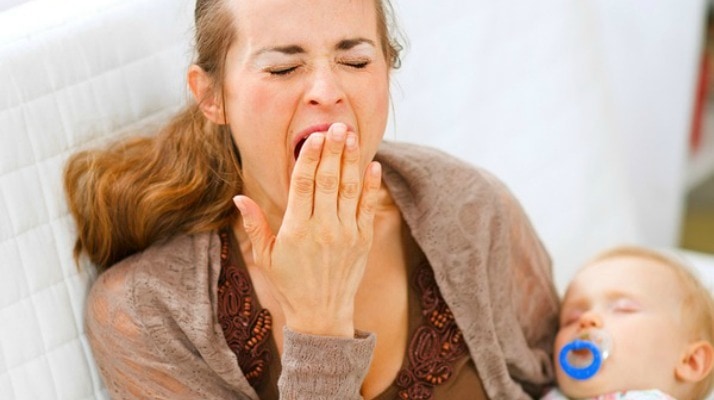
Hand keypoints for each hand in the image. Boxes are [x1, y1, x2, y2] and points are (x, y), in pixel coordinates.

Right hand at [233, 123, 381, 336]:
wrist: (322, 314)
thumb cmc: (290, 284)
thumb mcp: (266, 257)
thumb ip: (254, 225)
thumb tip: (238, 198)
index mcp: (296, 230)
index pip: (303, 184)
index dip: (310, 158)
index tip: (314, 136)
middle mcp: (323, 229)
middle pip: (329, 181)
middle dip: (333, 150)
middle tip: (337, 125)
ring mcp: (346, 234)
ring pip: (350, 189)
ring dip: (351, 160)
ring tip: (351, 135)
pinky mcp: (363, 240)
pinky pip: (367, 207)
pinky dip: (370, 186)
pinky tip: (372, 165)